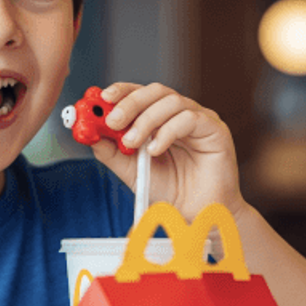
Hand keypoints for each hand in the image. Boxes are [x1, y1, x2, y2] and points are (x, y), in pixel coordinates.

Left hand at [91, 82, 244, 220]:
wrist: (197, 215)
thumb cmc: (171, 191)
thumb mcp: (132, 172)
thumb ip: (112, 153)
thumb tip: (90, 134)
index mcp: (161, 118)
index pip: (140, 93)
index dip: (121, 91)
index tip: (102, 98)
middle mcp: (180, 114)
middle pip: (155, 91)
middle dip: (130, 103)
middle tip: (113, 120)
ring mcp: (200, 119)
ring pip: (171, 101)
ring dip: (146, 119)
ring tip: (132, 143)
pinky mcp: (215, 129)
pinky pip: (189, 118)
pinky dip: (167, 132)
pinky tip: (155, 151)